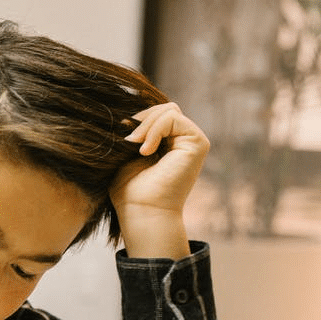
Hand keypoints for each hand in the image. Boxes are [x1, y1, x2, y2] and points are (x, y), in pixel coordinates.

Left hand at [111, 102, 209, 258]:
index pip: (155, 113)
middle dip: (141, 119)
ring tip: (136, 148)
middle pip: (163, 107)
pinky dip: (154, 130)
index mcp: (167, 143)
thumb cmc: (129, 191)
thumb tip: (127, 112)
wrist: (141, 211)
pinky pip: (173, 117)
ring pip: (168, 110)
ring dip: (146, 126)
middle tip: (128, 141)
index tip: (122, 138)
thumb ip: (133, 132)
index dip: (137, 119)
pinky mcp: (198, 143)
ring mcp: (192, 141)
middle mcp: (182, 141)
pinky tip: (145, 151)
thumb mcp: (126, 155)